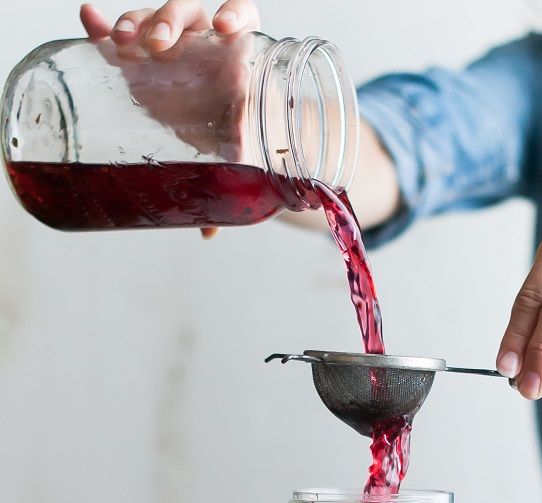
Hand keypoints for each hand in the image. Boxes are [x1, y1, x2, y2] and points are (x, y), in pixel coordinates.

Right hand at [79, 2, 259, 235]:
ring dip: (137, 21)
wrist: (229, 135)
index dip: (233, 13)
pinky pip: (119, 35)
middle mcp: (205, 41)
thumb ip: (230, 183)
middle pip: (189, 11)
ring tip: (122, 41)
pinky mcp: (143, 56)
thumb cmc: (243, 139)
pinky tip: (88, 21)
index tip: (223, 28)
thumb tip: (210, 230)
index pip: (241, 14)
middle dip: (171, 19)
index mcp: (240, 54)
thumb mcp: (241, 158)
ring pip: (155, 17)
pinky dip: (101, 27)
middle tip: (160, 43)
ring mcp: (173, 46)